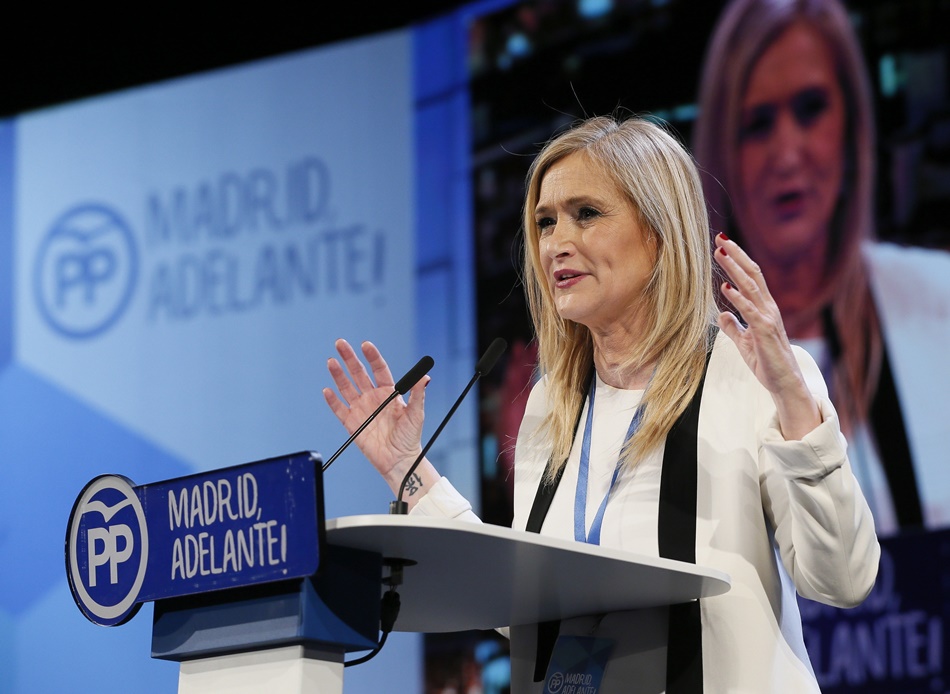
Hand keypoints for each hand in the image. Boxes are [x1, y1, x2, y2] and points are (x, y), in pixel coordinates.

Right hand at [323, 339, 427, 487]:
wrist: (399, 460)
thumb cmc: (410, 437)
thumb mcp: (417, 413)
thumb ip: (418, 394)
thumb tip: (425, 376)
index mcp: (388, 392)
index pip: (378, 369)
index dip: (372, 356)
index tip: (366, 345)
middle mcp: (373, 397)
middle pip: (358, 373)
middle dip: (350, 358)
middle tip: (341, 344)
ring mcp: (361, 409)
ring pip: (347, 387)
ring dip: (338, 374)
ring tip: (331, 361)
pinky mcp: (352, 423)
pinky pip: (339, 409)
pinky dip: (332, 400)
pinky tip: (327, 390)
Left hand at [713, 233, 820, 438]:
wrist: (784, 384)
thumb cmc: (767, 363)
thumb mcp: (744, 343)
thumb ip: (734, 328)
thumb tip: (721, 314)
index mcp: (763, 309)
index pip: (750, 278)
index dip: (737, 261)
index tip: (722, 247)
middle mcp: (768, 308)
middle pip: (752, 274)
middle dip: (736, 255)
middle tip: (720, 238)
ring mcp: (768, 319)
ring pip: (751, 287)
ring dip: (735, 269)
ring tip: (721, 254)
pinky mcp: (765, 332)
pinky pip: (750, 312)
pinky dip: (738, 298)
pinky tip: (726, 288)